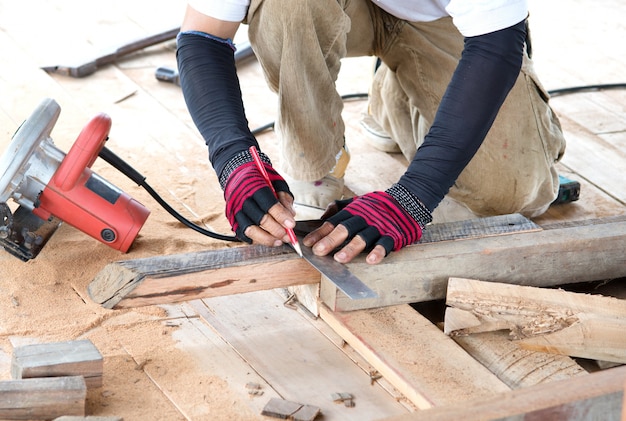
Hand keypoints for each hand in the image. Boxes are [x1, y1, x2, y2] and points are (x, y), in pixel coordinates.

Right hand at [223, 151, 295, 245]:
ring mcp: (235, 211)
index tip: (292, 224)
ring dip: (267, 239)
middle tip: (288, 235)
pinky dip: (256, 240)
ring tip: (279, 241)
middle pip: (260, 219)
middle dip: (277, 230)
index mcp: (254, 186)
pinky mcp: (231, 220)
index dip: (281, 216)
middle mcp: (242, 200)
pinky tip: (268, 239)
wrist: (237, 175)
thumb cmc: (259, 179)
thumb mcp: (276, 181)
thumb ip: (284, 197)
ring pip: (250, 230)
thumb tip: (291, 215)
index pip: (268, 204)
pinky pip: (243, 235)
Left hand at [303, 189, 424, 263]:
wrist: (406, 202)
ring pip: (363, 237)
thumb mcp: (357, 202)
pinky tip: (371, 260)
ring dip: (351, 248)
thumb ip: (340, 207)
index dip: (320, 233)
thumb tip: (323, 216)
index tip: (308, 243)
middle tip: (319, 251)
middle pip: (345, 229)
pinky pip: (385, 243)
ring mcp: (378, 227)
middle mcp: (364, 219)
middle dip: (331, 240)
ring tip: (339, 258)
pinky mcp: (393, 234)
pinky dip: (378, 251)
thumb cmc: (377, 206)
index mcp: (353, 212)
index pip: (333, 223)